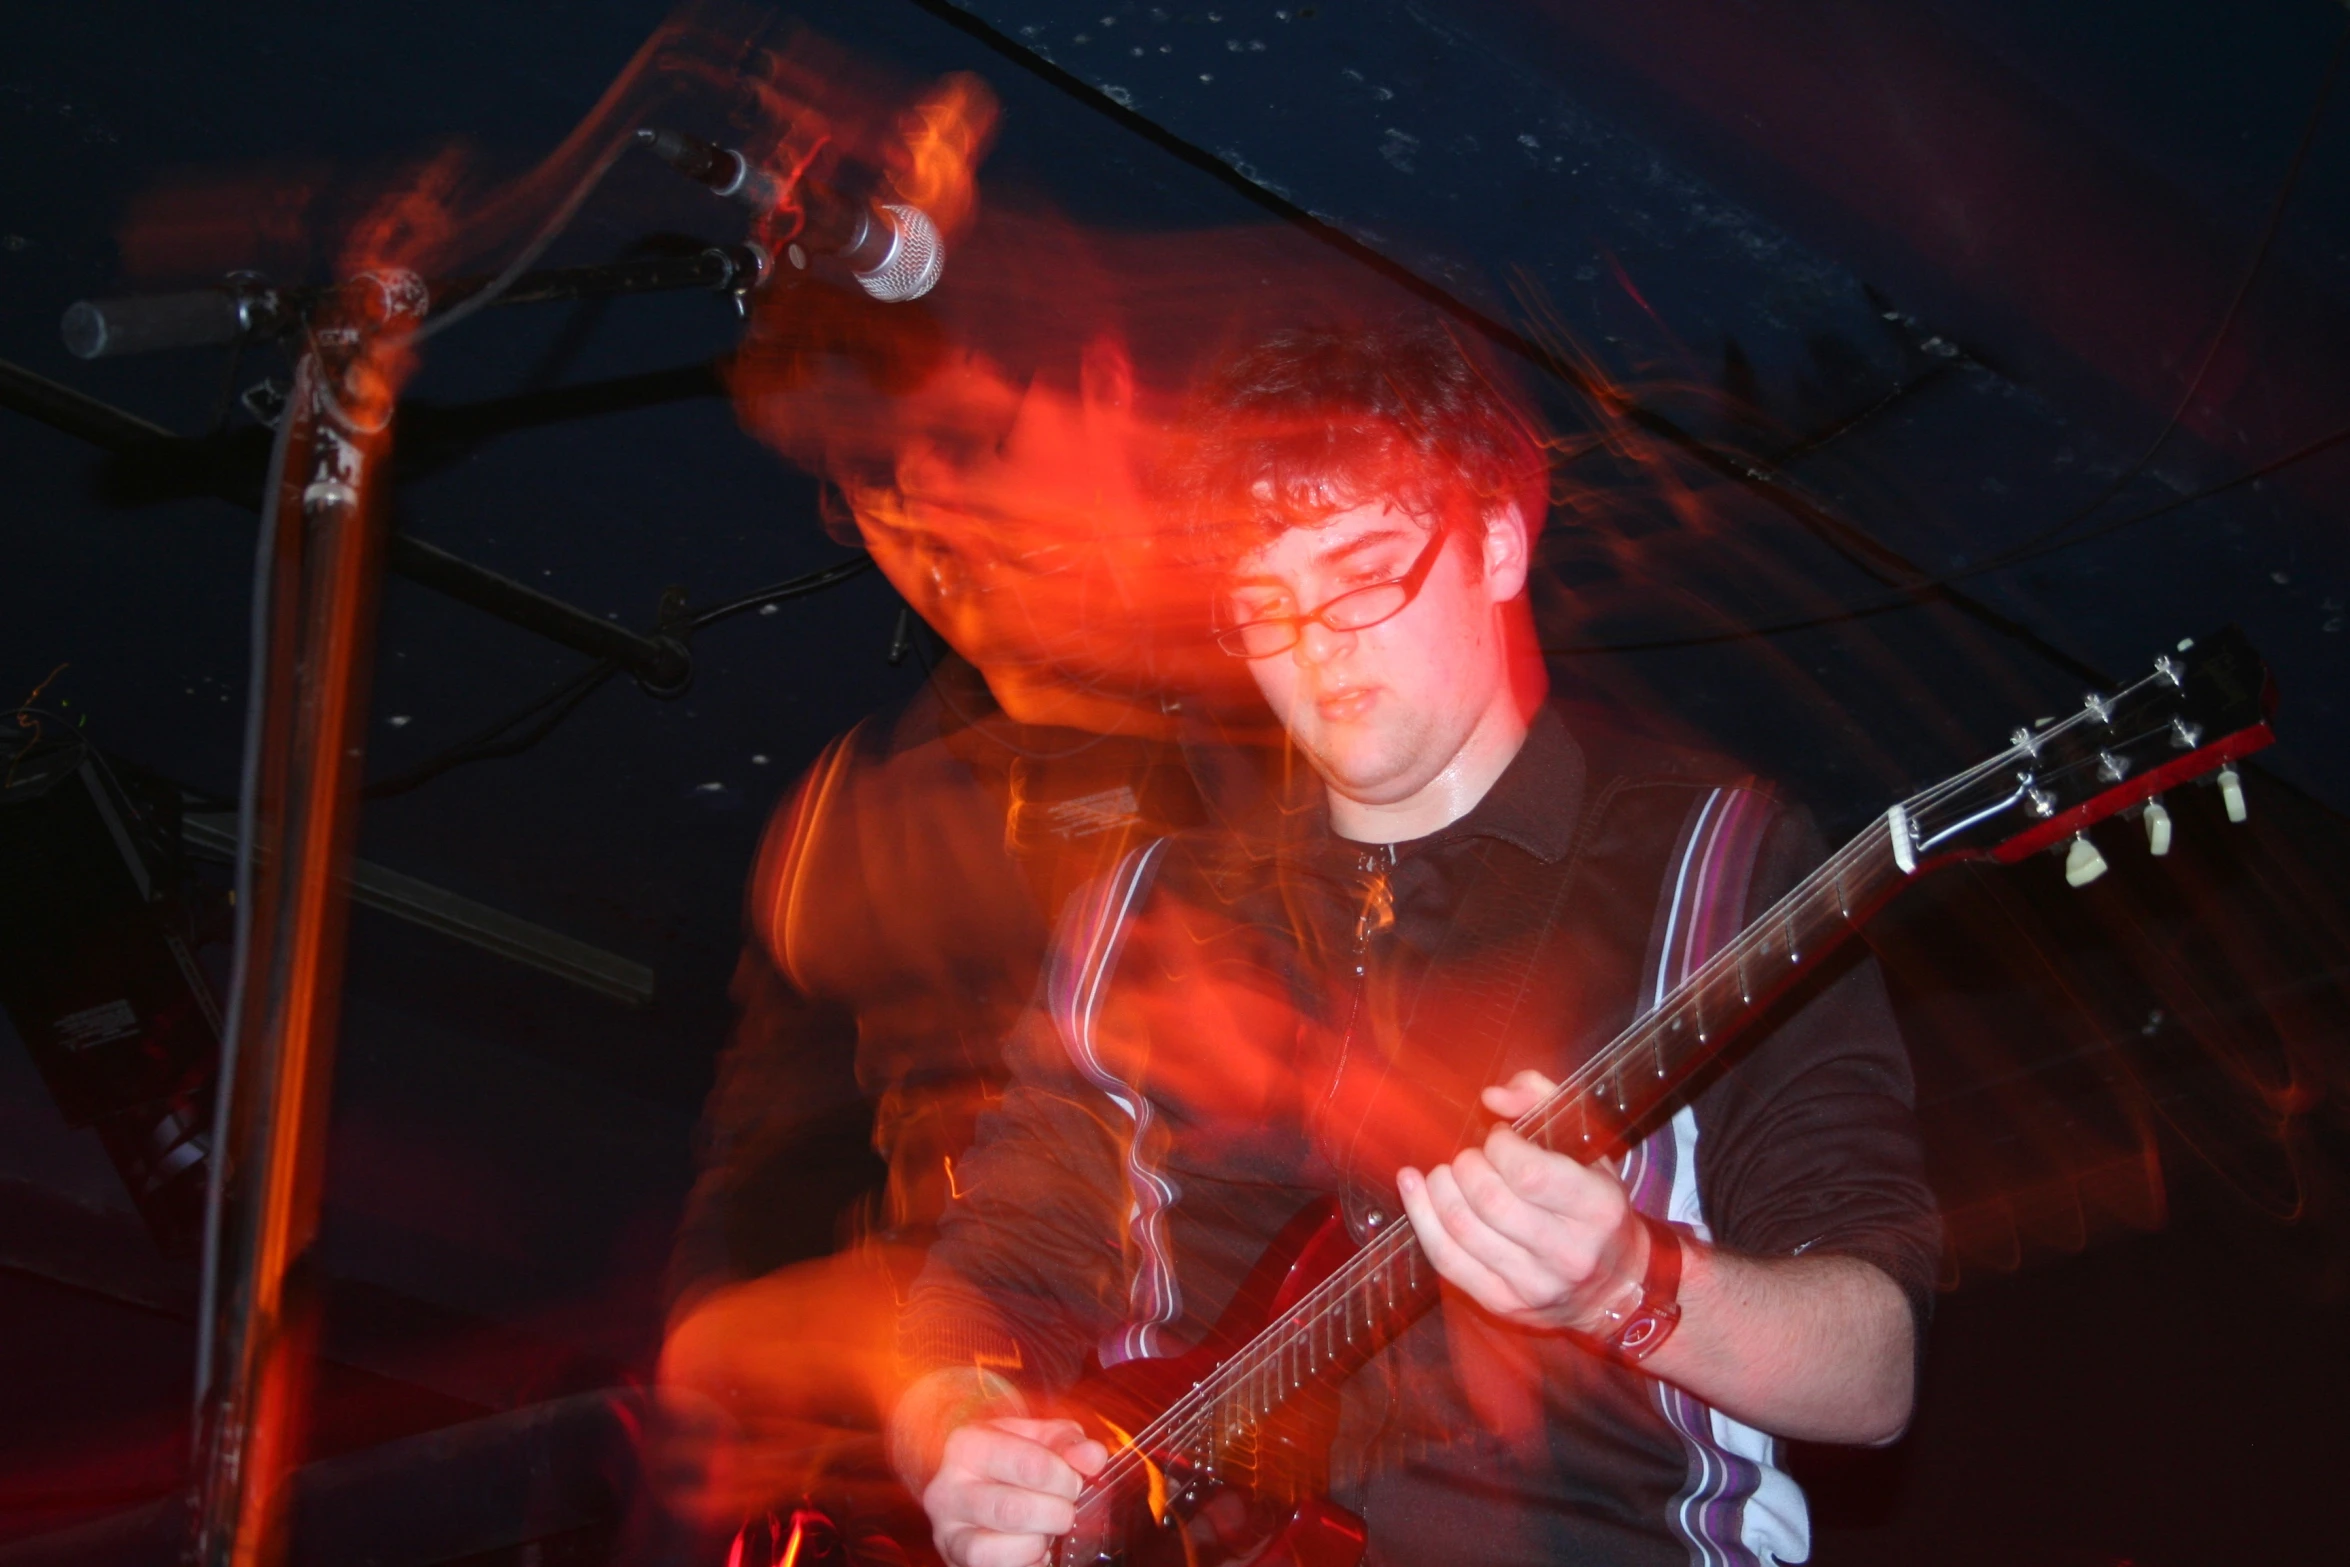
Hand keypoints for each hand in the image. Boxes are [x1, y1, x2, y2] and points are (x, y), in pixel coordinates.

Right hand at [922, 1417, 1107, 1566]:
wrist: (972, 1482)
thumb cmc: (1011, 1457)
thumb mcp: (1037, 1437)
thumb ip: (1068, 1442)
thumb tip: (1093, 1458)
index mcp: (969, 1445)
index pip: (1030, 1465)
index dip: (1065, 1479)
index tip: (1074, 1481)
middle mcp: (948, 1487)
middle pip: (1013, 1511)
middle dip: (1056, 1514)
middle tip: (1066, 1509)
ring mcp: (947, 1529)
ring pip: (994, 1550)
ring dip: (1037, 1543)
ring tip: (1046, 1529)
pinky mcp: (954, 1559)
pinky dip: (1027, 1563)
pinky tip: (1035, 1549)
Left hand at [1395, 1069, 1649, 1335]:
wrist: (1616, 1288)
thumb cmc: (1597, 1208)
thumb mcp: (1590, 1147)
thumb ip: (1544, 1102)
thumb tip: (1492, 1096)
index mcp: (1598, 1209)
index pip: (1529, 1174)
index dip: (1500, 1146)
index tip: (1500, 1138)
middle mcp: (1570, 1254)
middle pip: (1490, 1201)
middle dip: (1466, 1166)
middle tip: (1471, 1157)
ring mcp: (1534, 1285)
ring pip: (1462, 1229)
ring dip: (1440, 1187)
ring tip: (1446, 1172)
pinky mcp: (1502, 1303)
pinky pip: (1446, 1259)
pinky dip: (1421, 1217)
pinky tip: (1414, 1187)